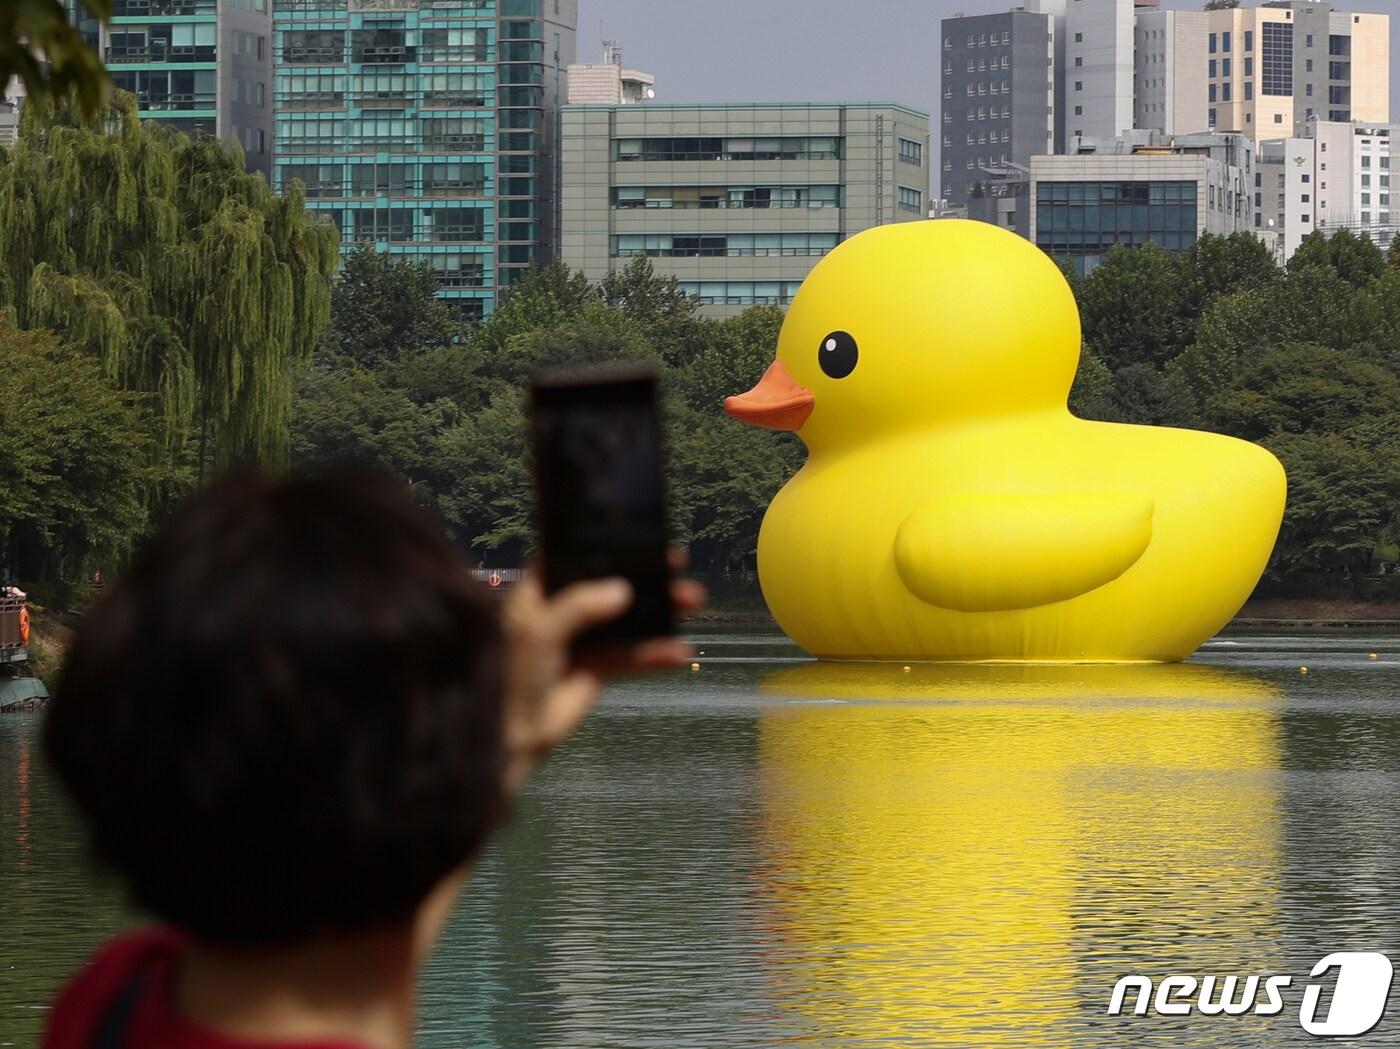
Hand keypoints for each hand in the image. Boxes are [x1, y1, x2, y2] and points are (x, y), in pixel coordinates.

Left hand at [499, 561, 704, 796]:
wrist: (511, 734)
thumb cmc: (510, 674)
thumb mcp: (540, 632)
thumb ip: (579, 607)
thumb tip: (622, 590)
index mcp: (539, 592)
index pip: (574, 558)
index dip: (604, 546)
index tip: (639, 537)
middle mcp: (563, 611)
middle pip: (609, 585)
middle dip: (645, 577)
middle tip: (676, 564)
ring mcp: (582, 639)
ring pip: (628, 619)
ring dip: (660, 611)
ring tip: (693, 601)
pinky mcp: (598, 668)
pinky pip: (632, 656)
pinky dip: (656, 654)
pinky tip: (680, 652)